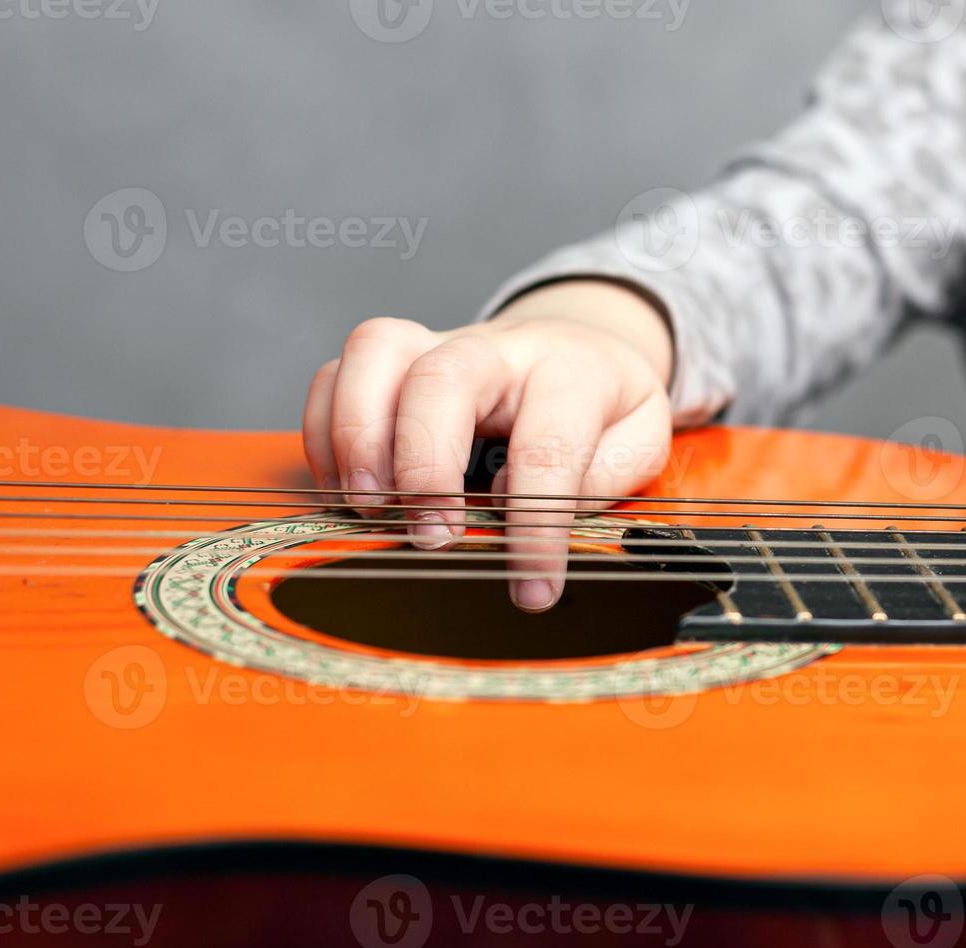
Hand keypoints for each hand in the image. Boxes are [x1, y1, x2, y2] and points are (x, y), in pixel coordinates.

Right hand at [303, 280, 673, 611]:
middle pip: (444, 376)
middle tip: (433, 536)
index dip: (536, 525)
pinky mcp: (390, 362)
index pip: (548, 444)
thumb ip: (602, 475)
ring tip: (372, 510)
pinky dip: (324, 435)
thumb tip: (526, 508)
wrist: (578, 340)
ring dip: (358, 437)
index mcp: (570, 370)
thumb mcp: (641, 439)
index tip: (533, 590)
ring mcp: (434, 345)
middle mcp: (495, 347)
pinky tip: (347, 492)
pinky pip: (334, 376)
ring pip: (373, 352)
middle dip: (426, 463)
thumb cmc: (603, 404)